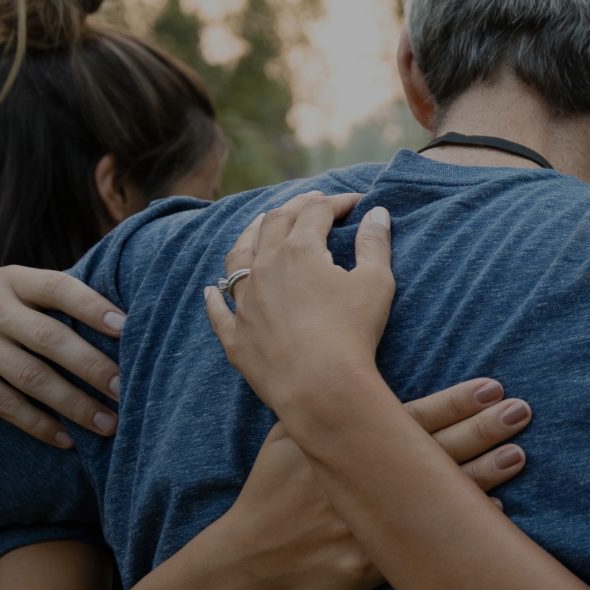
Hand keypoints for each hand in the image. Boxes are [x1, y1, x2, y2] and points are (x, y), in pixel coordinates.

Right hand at [0, 266, 127, 447]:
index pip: (59, 288)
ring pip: (32, 378)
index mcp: (11, 281)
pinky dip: (38, 424)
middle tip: (129, 391)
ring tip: (108, 424)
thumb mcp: (0, 288)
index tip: (129, 327)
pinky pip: (4, 404)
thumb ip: (46, 299)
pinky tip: (65, 440)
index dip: (94, 306)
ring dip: (75, 404)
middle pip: (52, 339)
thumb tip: (119, 320)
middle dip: (95, 367)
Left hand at [204, 191, 392, 420]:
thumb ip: (375, 244)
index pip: (316, 212)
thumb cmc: (353, 333)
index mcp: (299, 250)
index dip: (337, 202)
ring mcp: (244, 302)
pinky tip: (213, 290)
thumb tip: (377, 213)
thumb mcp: (375, 283)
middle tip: (312, 201)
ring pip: (238, 257)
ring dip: (249, 234)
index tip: (356, 202)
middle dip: (296, 207)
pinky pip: (219, 310)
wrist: (320, 388)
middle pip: (274, 223)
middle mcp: (264, 267)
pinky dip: (216, 297)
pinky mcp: (236, 336)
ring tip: (258, 225)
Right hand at [210, 377, 532, 589]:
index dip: (454, 402)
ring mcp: (364, 524)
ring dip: (482, 476)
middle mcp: (358, 481)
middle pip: (432, 451)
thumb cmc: (272, 490)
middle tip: (521, 411)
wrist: (246, 559)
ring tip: (518, 455)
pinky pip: (422, 547)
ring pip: (434, 498)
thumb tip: (352, 373)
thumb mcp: (286, 437)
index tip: (493, 387)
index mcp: (343, 445)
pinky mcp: (368, 566)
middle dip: (480, 430)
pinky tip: (495, 519)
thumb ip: (324, 409)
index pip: (411, 418)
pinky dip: (458, 533)